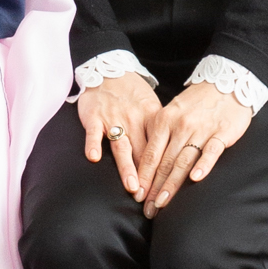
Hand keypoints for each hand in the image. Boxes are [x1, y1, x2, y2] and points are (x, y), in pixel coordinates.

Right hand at [76, 71, 169, 203]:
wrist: (109, 70)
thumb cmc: (133, 95)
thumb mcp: (152, 109)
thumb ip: (160, 133)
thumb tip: (173, 160)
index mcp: (152, 118)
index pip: (159, 149)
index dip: (162, 171)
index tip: (165, 191)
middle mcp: (134, 120)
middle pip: (142, 153)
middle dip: (146, 177)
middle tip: (150, 198)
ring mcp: (113, 118)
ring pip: (121, 146)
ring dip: (126, 166)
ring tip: (131, 185)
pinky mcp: (94, 116)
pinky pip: (94, 132)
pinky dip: (94, 144)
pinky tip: (94, 158)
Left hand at [138, 80, 252, 212]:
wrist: (226, 82)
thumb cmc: (196, 103)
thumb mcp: (171, 113)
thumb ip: (160, 135)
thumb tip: (145, 164)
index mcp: (164, 120)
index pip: (151, 154)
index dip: (144, 177)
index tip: (138, 196)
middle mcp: (180, 125)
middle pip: (165, 161)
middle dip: (154, 187)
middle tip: (148, 208)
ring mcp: (201, 129)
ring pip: (183, 160)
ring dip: (172, 184)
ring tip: (163, 202)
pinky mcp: (222, 132)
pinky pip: (211, 151)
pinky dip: (203, 165)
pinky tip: (195, 179)